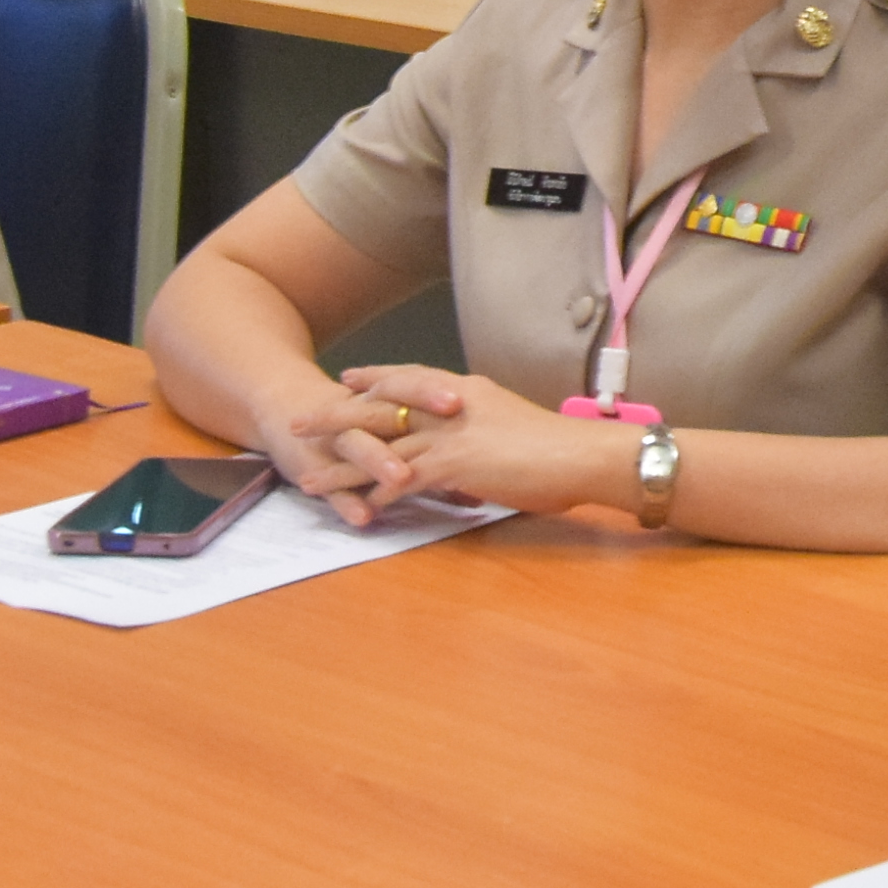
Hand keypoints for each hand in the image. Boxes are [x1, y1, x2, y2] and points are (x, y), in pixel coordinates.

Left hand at [287, 364, 624, 526]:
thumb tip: (471, 453)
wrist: (586, 454)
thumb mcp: (514, 428)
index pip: (411, 378)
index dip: (377, 379)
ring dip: (343, 468)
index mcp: (468, 391)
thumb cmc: (563, 448)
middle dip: (338, 416)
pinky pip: (405, 479)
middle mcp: (452, 406)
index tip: (348, 378)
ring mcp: (452, 434)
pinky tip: (358, 509)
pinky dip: (379, 495)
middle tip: (300, 422)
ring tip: (308, 481)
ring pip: (382, 447)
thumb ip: (484, 434)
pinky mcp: (456, 464)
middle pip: (382, 406)